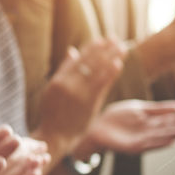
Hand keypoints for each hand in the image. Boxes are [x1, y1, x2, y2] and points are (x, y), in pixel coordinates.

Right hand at [37, 38, 124, 153]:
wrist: (55, 136)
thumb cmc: (53, 114)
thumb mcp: (52, 90)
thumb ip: (63, 70)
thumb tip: (72, 51)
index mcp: (57, 80)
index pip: (77, 59)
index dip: (91, 48)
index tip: (102, 40)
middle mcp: (67, 84)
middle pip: (89, 61)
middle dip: (104, 48)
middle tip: (116, 38)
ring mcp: (78, 93)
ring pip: (97, 70)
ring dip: (111, 57)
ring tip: (123, 47)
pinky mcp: (89, 102)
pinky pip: (102, 84)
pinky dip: (110, 73)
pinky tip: (119, 64)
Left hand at [85, 99, 174, 154]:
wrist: (96, 127)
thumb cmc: (115, 117)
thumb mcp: (138, 108)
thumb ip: (157, 109)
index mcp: (150, 122)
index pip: (170, 120)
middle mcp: (148, 132)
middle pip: (169, 129)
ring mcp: (141, 140)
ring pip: (162, 136)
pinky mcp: (132, 147)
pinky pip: (149, 145)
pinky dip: (160, 143)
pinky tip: (171, 141)